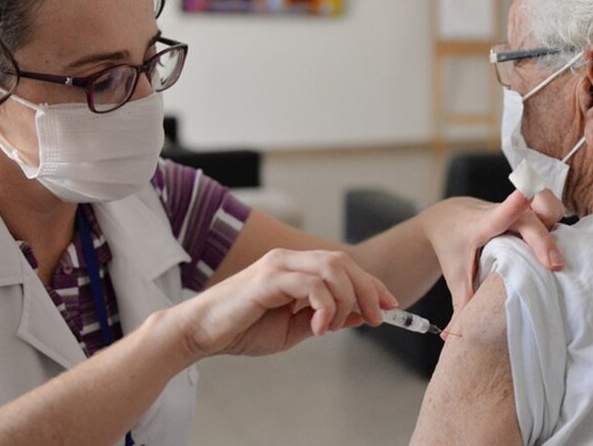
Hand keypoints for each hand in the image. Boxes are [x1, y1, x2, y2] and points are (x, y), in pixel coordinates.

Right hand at [173, 249, 397, 359]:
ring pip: (331, 269)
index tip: (391, 305)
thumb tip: (359, 315)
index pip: (343, 265)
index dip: (371, 283)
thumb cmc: (242, 329)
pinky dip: (324, 307)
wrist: (201, 333)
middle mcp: (288, 260)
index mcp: (295, 267)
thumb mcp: (294, 328)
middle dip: (367, 289)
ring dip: (344, 300)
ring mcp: (278, 266)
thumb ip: (324, 318)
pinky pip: (310, 285)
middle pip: (342, 262)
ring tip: (333, 327)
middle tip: (376, 318)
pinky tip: (318, 329)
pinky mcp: (267, 279)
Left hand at [420, 190, 564, 312]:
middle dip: (543, 240)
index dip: (512, 205)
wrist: (448, 218)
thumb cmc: (453, 248)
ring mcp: (518, 210)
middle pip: (529, 219)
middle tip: (553, 266)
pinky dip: (556, 220)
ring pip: (544, 204)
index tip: (524, 194)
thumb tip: (452, 340)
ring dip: (553, 220)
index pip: (498, 215)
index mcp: (480, 227)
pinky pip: (550, 208)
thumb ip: (459, 306)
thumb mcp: (455, 276)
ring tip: (552, 249)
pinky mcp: (530, 210)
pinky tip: (556, 242)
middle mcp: (502, 213)